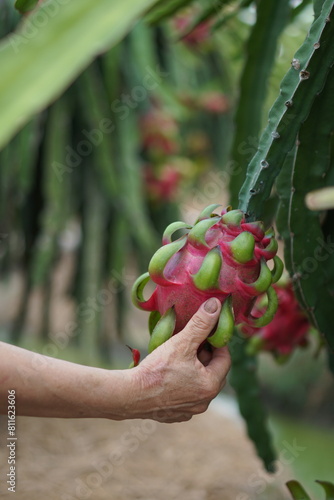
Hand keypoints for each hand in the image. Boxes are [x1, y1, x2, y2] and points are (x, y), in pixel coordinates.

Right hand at [129, 298, 230, 422]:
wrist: (129, 395)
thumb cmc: (158, 369)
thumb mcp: (182, 342)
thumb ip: (201, 323)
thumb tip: (216, 305)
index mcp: (211, 386)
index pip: (224, 359)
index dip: (217, 343)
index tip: (207, 332)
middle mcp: (204, 402)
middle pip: (213, 372)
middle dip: (206, 356)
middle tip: (193, 342)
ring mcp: (189, 410)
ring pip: (199, 384)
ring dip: (194, 369)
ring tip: (181, 355)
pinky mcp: (175, 414)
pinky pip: (186, 395)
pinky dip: (183, 383)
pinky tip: (170, 373)